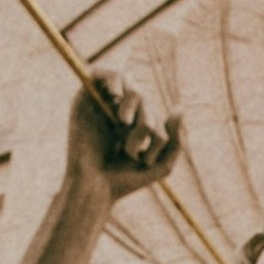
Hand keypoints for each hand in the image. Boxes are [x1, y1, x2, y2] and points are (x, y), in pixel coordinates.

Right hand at [67, 70, 180, 199]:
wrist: (93, 189)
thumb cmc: (124, 181)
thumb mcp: (161, 165)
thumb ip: (176, 140)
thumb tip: (180, 108)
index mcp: (134, 125)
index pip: (154, 112)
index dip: (158, 132)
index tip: (147, 158)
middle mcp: (118, 112)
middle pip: (143, 99)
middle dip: (145, 123)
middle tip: (131, 148)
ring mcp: (102, 104)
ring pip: (129, 87)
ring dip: (133, 105)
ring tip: (124, 124)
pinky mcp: (84, 99)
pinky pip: (103, 73)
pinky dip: (114, 80)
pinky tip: (115, 97)